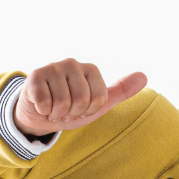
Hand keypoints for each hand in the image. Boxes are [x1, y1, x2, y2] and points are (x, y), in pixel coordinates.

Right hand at [14, 58, 147, 135]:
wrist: (41, 115)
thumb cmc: (72, 108)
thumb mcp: (99, 104)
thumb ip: (121, 91)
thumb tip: (144, 76)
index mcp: (90, 69)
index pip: (99, 98)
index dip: (90, 111)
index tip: (82, 108)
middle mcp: (72, 63)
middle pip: (81, 100)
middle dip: (73, 113)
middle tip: (66, 110)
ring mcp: (52, 67)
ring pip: (62, 103)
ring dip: (57, 113)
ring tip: (54, 108)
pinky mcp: (34, 76)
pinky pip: (45, 103)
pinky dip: (44, 111)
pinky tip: (42, 105)